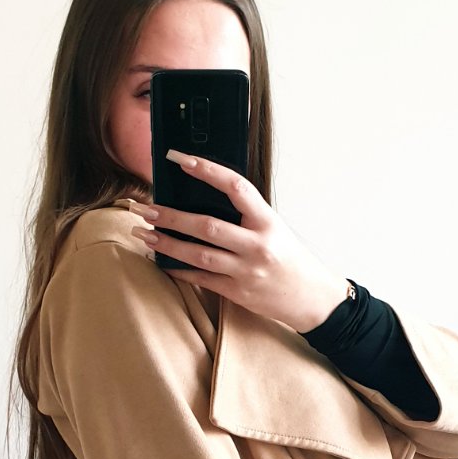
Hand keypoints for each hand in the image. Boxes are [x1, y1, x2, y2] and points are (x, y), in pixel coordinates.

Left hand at [131, 148, 349, 332]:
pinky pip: (202, 279)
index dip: (206, 170)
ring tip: (143, 232)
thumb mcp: (275, 229)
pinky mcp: (239, 292)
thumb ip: (246, 215)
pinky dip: (179, 269)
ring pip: (198, 255)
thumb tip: (203, 199)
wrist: (313, 299)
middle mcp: (257, 245)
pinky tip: (161, 260)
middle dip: (171, 216)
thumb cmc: (291, 259)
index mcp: (268, 221)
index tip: (179, 160)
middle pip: (206, 226)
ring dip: (167, 243)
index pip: (235, 187)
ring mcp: (247, 270)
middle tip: (144, 207)